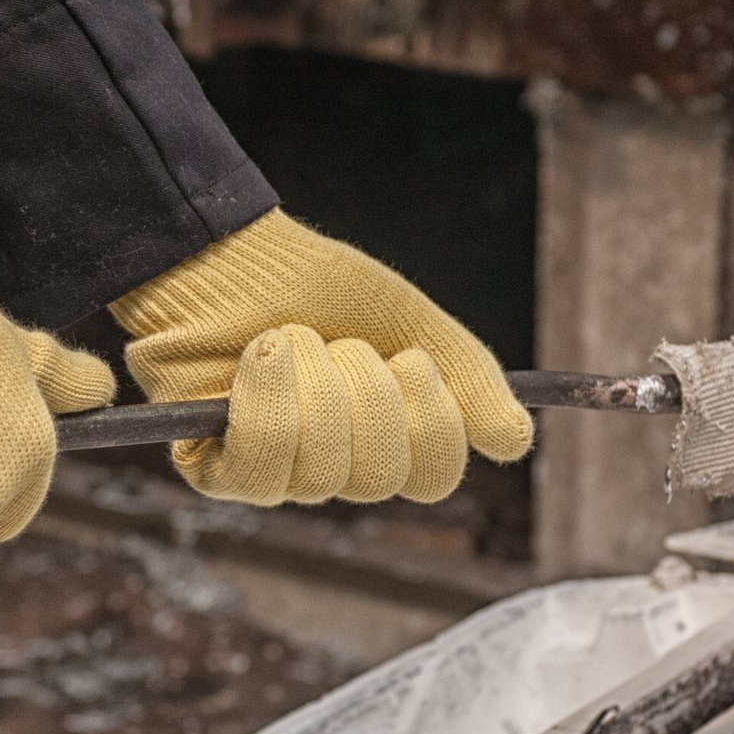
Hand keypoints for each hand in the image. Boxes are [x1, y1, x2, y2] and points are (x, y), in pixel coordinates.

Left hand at [109, 209, 531, 504]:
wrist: (231, 256)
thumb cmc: (316, 289)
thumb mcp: (409, 322)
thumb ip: (467, 378)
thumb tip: (516, 442)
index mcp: (387, 442)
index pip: (434, 477)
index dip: (431, 419)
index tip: (410, 359)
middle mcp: (335, 471)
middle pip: (380, 477)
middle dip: (366, 391)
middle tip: (342, 345)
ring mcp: (277, 477)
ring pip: (322, 469)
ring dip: (312, 383)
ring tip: (290, 342)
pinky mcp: (218, 471)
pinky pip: (261, 464)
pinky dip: (267, 396)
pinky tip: (259, 357)